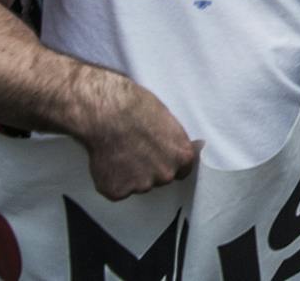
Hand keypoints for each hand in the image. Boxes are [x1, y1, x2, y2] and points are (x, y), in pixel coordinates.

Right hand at [79, 74, 200, 199]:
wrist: (108, 114)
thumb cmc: (137, 108)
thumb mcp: (169, 120)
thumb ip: (177, 142)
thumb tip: (193, 146)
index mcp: (182, 156)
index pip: (182, 170)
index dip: (169, 162)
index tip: (159, 157)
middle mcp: (165, 175)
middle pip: (159, 178)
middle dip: (149, 169)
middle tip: (134, 150)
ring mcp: (142, 186)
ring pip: (137, 185)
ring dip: (129, 174)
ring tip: (118, 152)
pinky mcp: (119, 192)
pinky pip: (116, 189)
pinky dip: (111, 179)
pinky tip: (107, 160)